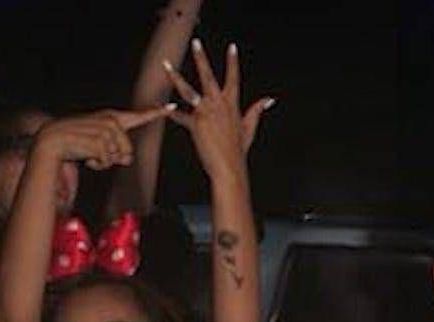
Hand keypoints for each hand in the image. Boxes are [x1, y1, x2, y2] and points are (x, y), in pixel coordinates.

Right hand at [39, 106, 172, 171]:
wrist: (52, 141)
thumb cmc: (76, 144)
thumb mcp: (99, 145)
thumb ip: (116, 150)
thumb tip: (127, 159)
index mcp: (113, 119)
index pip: (139, 116)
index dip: (156, 113)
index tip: (171, 107)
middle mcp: (112, 120)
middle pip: (128, 152)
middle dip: (115, 159)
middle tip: (96, 155)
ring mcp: (105, 128)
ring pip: (118, 158)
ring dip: (103, 162)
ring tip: (88, 153)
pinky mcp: (99, 138)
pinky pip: (107, 161)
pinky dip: (97, 165)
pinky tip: (86, 158)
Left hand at [163, 38, 273, 179]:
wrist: (229, 167)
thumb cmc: (239, 149)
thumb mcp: (249, 127)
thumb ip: (257, 110)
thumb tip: (269, 99)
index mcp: (232, 103)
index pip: (233, 77)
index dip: (233, 61)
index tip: (231, 47)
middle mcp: (218, 104)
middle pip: (208, 75)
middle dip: (201, 58)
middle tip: (196, 43)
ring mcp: (205, 113)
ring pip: (187, 90)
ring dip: (175, 76)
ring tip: (166, 64)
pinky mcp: (194, 125)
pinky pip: (180, 117)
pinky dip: (171, 114)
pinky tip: (163, 108)